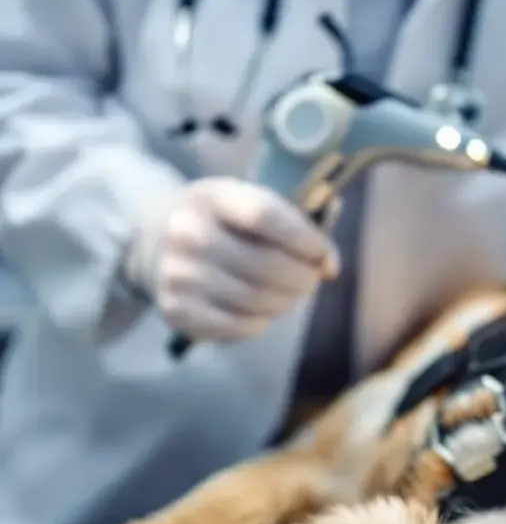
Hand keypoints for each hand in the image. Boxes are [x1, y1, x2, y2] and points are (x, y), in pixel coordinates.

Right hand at [125, 177, 339, 341]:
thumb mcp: (254, 204)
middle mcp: (188, 232)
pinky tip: (262, 314)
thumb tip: (330, 265)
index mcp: (213, 196)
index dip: (305, 239)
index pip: (265, 216)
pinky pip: (234, 326)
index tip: (323, 255)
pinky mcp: (175, 308)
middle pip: (265, 264)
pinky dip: (259, 324)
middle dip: (303, 278)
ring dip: (285, 302)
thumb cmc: (227, 225)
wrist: (158, 242)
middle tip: (311, 280)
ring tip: (289, 296)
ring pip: (254, 298)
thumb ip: (300, 225)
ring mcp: (177, 272)